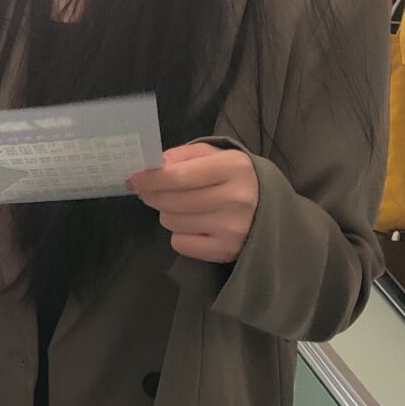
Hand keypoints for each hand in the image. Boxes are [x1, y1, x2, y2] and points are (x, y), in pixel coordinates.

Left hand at [127, 142, 260, 263]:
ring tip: (185, 207)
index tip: (134, 179)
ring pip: (171, 221)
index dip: (150, 178)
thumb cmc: (236, 179)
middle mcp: (235, 198)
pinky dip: (180, 234)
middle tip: (149, 191)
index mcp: (233, 167)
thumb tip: (156, 165)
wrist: (271, 211)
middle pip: (171, 200)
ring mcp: (231, 228)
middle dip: (153, 195)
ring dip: (168, 213)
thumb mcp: (217, 156)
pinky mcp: (225, 250)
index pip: (179, 175)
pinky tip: (196, 225)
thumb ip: (185, 155)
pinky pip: (180, 243)